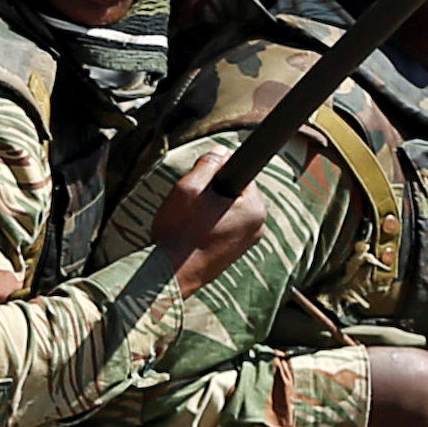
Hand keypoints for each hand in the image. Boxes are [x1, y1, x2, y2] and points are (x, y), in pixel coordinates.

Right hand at [146, 149, 267, 295]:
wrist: (170, 275)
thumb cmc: (180, 233)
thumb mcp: (189, 187)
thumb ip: (208, 164)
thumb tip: (221, 152)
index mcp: (254, 208)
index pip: (240, 173)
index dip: (215, 172)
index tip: (198, 182)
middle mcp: (257, 226)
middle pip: (234, 193)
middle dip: (212, 193)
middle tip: (189, 204)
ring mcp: (247, 243)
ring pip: (228, 211)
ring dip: (209, 210)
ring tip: (188, 221)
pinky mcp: (234, 254)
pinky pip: (223, 228)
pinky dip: (208, 227)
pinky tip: (191, 234)